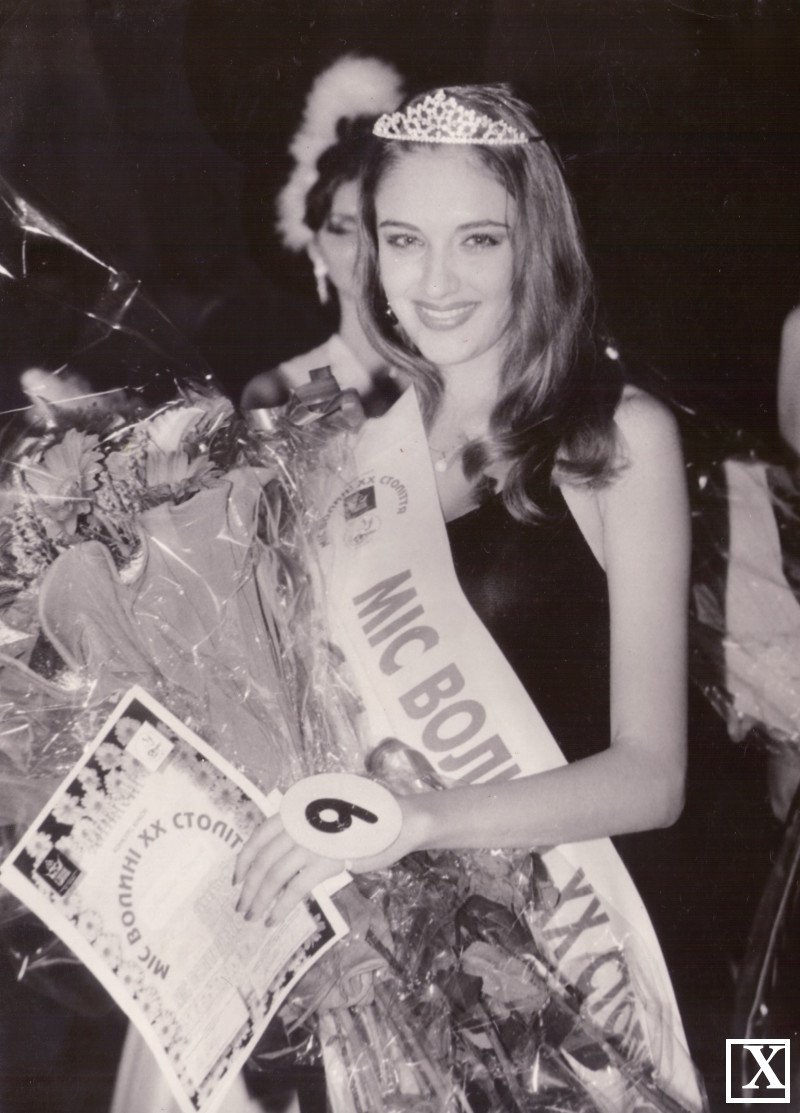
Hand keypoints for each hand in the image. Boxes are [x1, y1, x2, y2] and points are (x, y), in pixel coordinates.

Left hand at [233, 792, 420, 925]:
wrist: (399, 821)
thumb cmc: (365, 819)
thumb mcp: (327, 816)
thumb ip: (303, 827)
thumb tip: (279, 854)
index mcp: (297, 810)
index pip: (259, 836)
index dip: (244, 860)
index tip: (236, 880)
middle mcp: (300, 823)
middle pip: (264, 859)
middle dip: (248, 887)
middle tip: (242, 907)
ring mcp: (313, 841)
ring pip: (275, 875)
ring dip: (260, 900)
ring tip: (254, 917)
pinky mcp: (329, 860)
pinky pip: (296, 887)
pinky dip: (281, 906)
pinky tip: (274, 919)